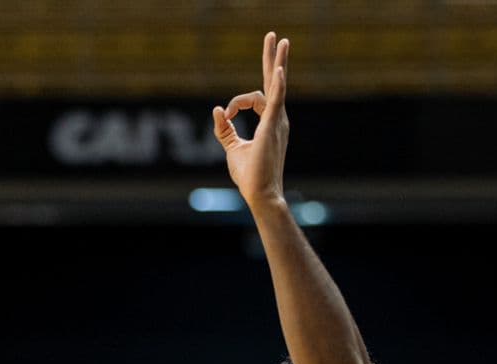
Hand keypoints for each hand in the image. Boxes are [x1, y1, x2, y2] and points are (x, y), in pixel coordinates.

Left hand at [213, 32, 290, 207]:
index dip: (236, 103)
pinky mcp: (272, 127)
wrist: (260, 194)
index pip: (254, 98)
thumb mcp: (232, 148)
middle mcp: (277, 119)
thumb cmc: (250, 176)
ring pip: (277, 85)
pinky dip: (278, 85)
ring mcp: (277, 122)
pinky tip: (279, 69)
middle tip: (274, 36)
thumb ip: (225, 129)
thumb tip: (217, 110)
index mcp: (269, 122)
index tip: (226, 115)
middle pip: (274, 82)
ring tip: (280, 40)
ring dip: (277, 61)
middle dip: (273, 58)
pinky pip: (276, 101)